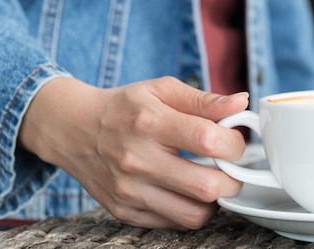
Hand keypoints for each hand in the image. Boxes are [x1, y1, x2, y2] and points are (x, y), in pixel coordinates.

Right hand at [19, 76, 247, 229]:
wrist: (73, 128)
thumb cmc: (125, 107)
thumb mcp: (161, 89)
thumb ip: (203, 99)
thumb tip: (240, 103)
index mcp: (150, 122)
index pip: (208, 140)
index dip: (234, 143)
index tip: (235, 141)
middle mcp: (137, 159)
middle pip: (206, 185)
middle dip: (233, 179)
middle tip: (231, 167)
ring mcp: (129, 190)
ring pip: (193, 214)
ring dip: (214, 200)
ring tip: (212, 181)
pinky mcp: (124, 211)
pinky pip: (173, 223)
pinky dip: (190, 210)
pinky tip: (188, 190)